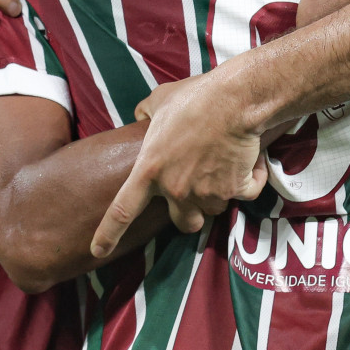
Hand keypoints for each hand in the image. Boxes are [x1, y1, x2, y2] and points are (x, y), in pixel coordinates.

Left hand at [91, 73, 268, 257]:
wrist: (233, 100)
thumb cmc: (194, 97)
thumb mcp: (159, 100)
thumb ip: (145, 113)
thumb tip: (141, 117)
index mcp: (149, 171)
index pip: (122, 211)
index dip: (108, 235)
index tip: (98, 251)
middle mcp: (175, 190)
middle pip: (185, 224)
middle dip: (192, 215)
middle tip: (199, 194)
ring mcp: (206, 193)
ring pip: (215, 208)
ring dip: (221, 193)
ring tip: (226, 164)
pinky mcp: (235, 189)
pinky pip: (246, 193)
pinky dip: (251, 180)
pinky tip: (251, 161)